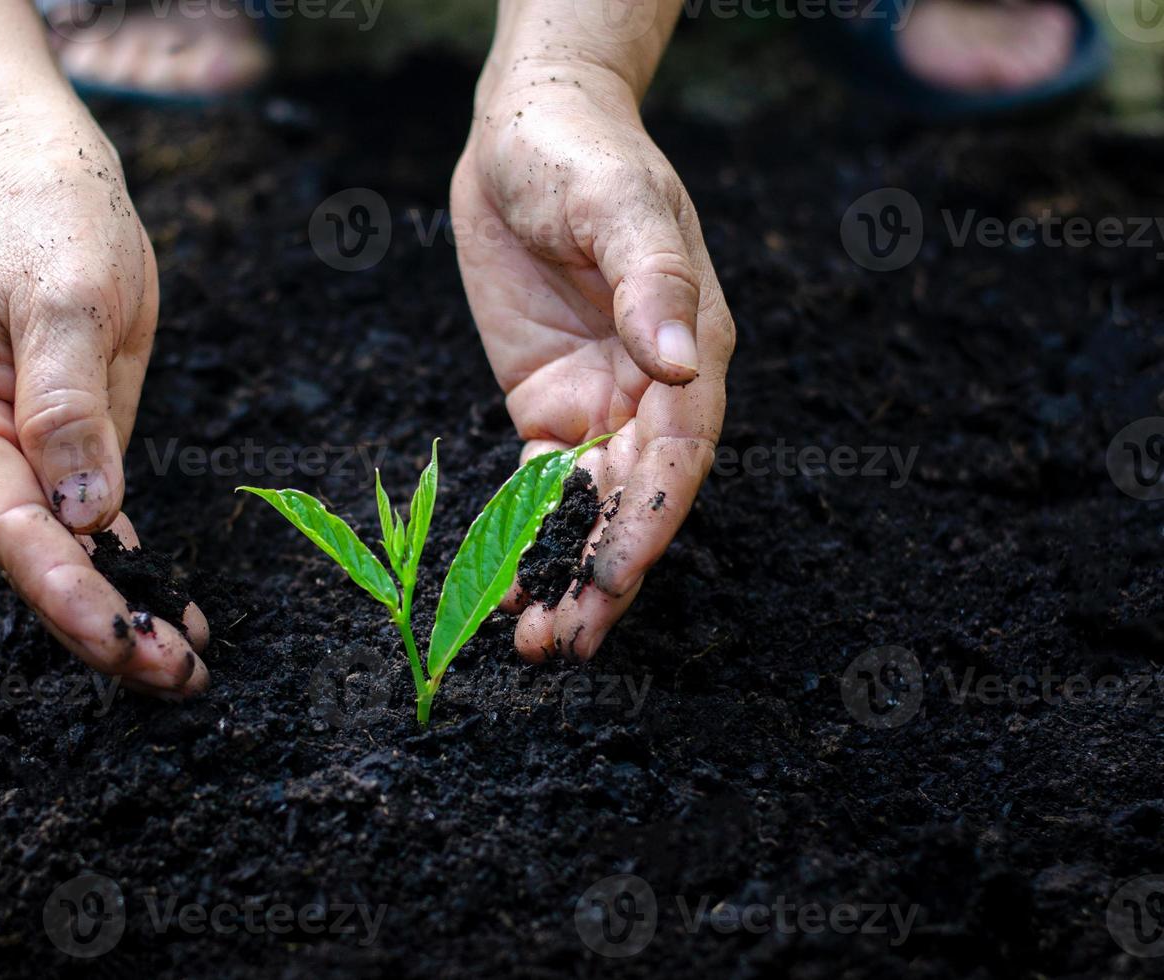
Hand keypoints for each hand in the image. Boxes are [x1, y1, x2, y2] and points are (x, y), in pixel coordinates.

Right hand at [0, 132, 209, 698]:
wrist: (55, 191)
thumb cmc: (51, 229)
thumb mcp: (66, 304)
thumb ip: (70, 408)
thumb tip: (85, 515)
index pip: (10, 528)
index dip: (67, 592)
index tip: (125, 640)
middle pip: (37, 562)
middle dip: (102, 626)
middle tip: (175, 676)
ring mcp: (23, 462)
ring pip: (69, 560)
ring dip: (122, 614)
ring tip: (185, 667)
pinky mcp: (69, 457)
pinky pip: (97, 531)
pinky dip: (133, 574)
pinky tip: (173, 616)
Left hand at [452, 61, 733, 662]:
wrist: (527, 131)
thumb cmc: (582, 152)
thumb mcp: (616, 203)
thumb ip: (648, 281)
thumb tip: (680, 362)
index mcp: (689, 348)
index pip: (677, 458)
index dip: (646, 525)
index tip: (609, 581)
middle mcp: (653, 389)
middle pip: (635, 503)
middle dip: (603, 576)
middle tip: (564, 646)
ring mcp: (600, 402)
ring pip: (588, 509)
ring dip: (564, 574)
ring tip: (532, 642)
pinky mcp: (547, 405)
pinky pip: (539, 487)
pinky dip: (524, 539)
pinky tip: (503, 586)